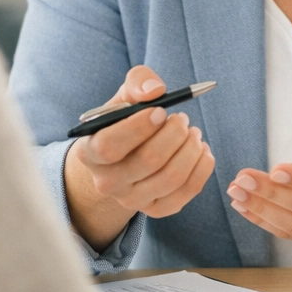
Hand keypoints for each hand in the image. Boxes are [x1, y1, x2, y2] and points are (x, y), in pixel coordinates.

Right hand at [63, 66, 215, 249]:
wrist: (124, 158)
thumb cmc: (124, 121)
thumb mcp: (124, 96)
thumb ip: (137, 82)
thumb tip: (155, 91)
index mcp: (90, 152)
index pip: (109, 146)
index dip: (138, 127)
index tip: (160, 111)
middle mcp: (107, 182)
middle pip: (148, 161)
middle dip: (174, 134)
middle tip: (182, 119)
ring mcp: (131, 200)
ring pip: (172, 177)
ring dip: (191, 148)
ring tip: (193, 132)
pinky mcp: (155, 209)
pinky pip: (187, 192)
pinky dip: (202, 167)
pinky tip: (201, 150)